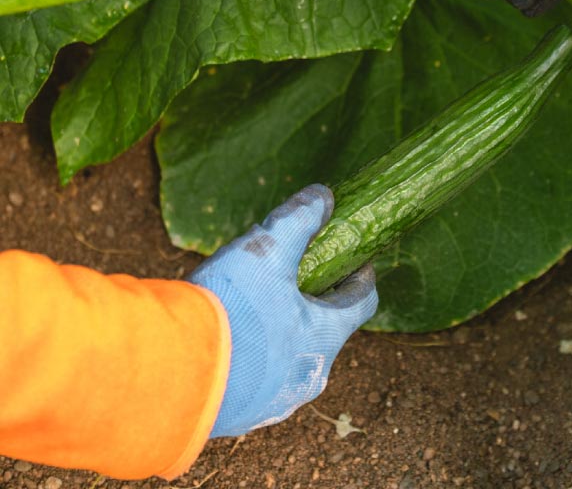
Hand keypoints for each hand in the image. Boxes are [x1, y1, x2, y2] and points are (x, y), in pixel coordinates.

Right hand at [187, 184, 377, 437]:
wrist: (168, 376)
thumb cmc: (229, 310)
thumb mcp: (267, 250)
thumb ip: (300, 218)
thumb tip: (325, 195)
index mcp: (325, 337)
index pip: (363, 304)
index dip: (361, 279)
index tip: (356, 261)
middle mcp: (308, 376)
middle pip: (326, 333)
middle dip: (315, 304)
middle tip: (297, 279)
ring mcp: (274, 402)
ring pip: (290, 360)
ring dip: (282, 334)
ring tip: (258, 308)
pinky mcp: (239, 418)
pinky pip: (255, 383)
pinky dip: (251, 360)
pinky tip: (227, 342)